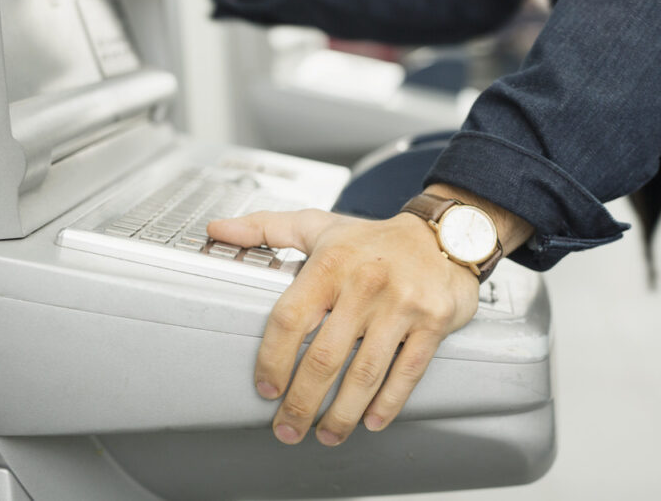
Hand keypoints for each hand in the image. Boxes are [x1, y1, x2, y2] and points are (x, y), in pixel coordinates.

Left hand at [206, 185, 533, 445]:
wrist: (443, 235)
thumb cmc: (371, 240)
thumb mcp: (317, 226)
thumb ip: (264, 228)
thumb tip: (217, 229)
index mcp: (331, 263)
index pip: (290, 318)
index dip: (273, 359)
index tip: (265, 388)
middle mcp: (366, 284)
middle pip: (325, 357)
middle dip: (302, 402)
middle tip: (288, 428)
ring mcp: (402, 305)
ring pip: (365, 372)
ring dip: (342, 413)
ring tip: (326, 434)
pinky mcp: (432, 322)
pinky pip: (407, 371)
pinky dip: (388, 402)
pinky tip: (372, 420)